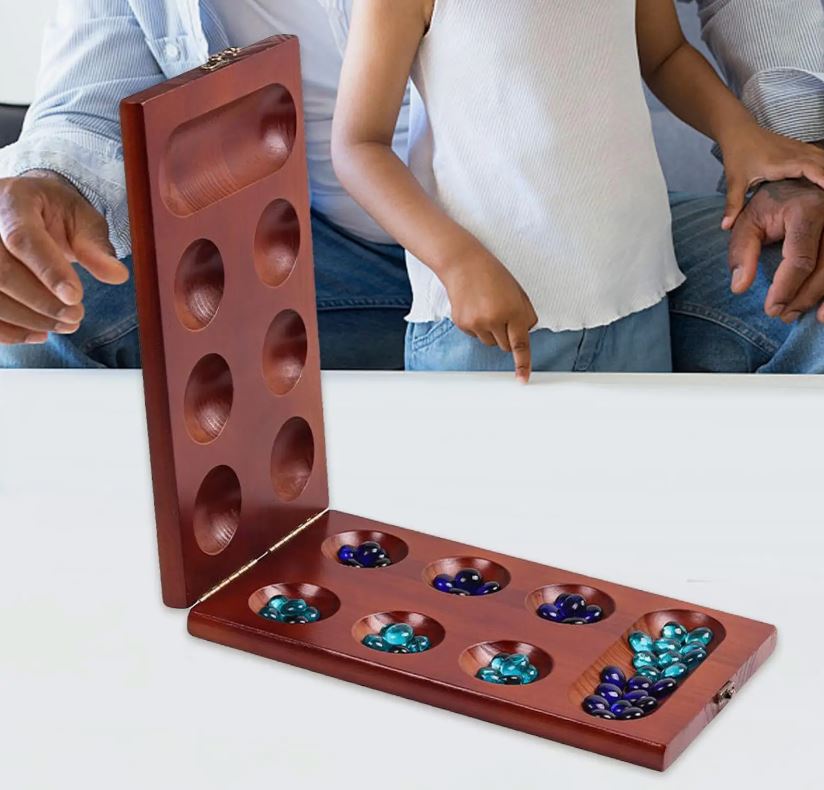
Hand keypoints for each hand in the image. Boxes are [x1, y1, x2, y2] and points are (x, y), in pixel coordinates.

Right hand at [0, 171, 128, 344]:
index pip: (23, 239)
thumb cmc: (55, 213)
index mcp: (12, 201)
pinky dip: (8, 330)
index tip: (75, 296)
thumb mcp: (82, 220)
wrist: (26, 209)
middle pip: (2, 272)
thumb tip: (118, 275)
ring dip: (28, 320)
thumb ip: (96, 248)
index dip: (48, 271)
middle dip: (42, 302)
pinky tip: (38, 333)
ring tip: (66, 325)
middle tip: (76, 316)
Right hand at [441, 248, 538, 381]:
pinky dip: (478, 327)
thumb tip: (525, 334)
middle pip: (505, 347)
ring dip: (492, 332)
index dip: (523, 364)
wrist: (463, 264)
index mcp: (513, 311)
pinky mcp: (462, 324)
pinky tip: (475, 308)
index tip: (523, 380)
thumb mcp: (517, 292)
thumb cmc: (493, 274)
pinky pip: (475, 336)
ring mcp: (476, 323)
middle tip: (502, 314)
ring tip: (487, 308)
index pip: (520, 345)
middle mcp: (494, 320)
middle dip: (507, 336)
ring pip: (490, 343)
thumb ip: (525, 315)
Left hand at [719, 125, 823, 229]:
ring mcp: (800, 148)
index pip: (811, 168)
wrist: (739, 132)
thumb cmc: (738, 155)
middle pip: (823, 163)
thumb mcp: (734, 181)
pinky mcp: (801, 148)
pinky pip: (820, 156)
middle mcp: (795, 153)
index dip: (823, 178)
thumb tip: (725, 227)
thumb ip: (733, 205)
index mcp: (781, 163)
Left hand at [728, 178, 823, 323]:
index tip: (771, 309)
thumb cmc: (771, 205)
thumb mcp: (748, 221)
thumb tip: (738, 288)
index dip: (786, 289)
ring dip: (820, 299)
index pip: (800, 260)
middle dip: (802, 298)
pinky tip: (823, 313)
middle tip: (782, 316)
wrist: (802, 183)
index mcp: (807, 211)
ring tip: (798, 314)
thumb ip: (741, 252)